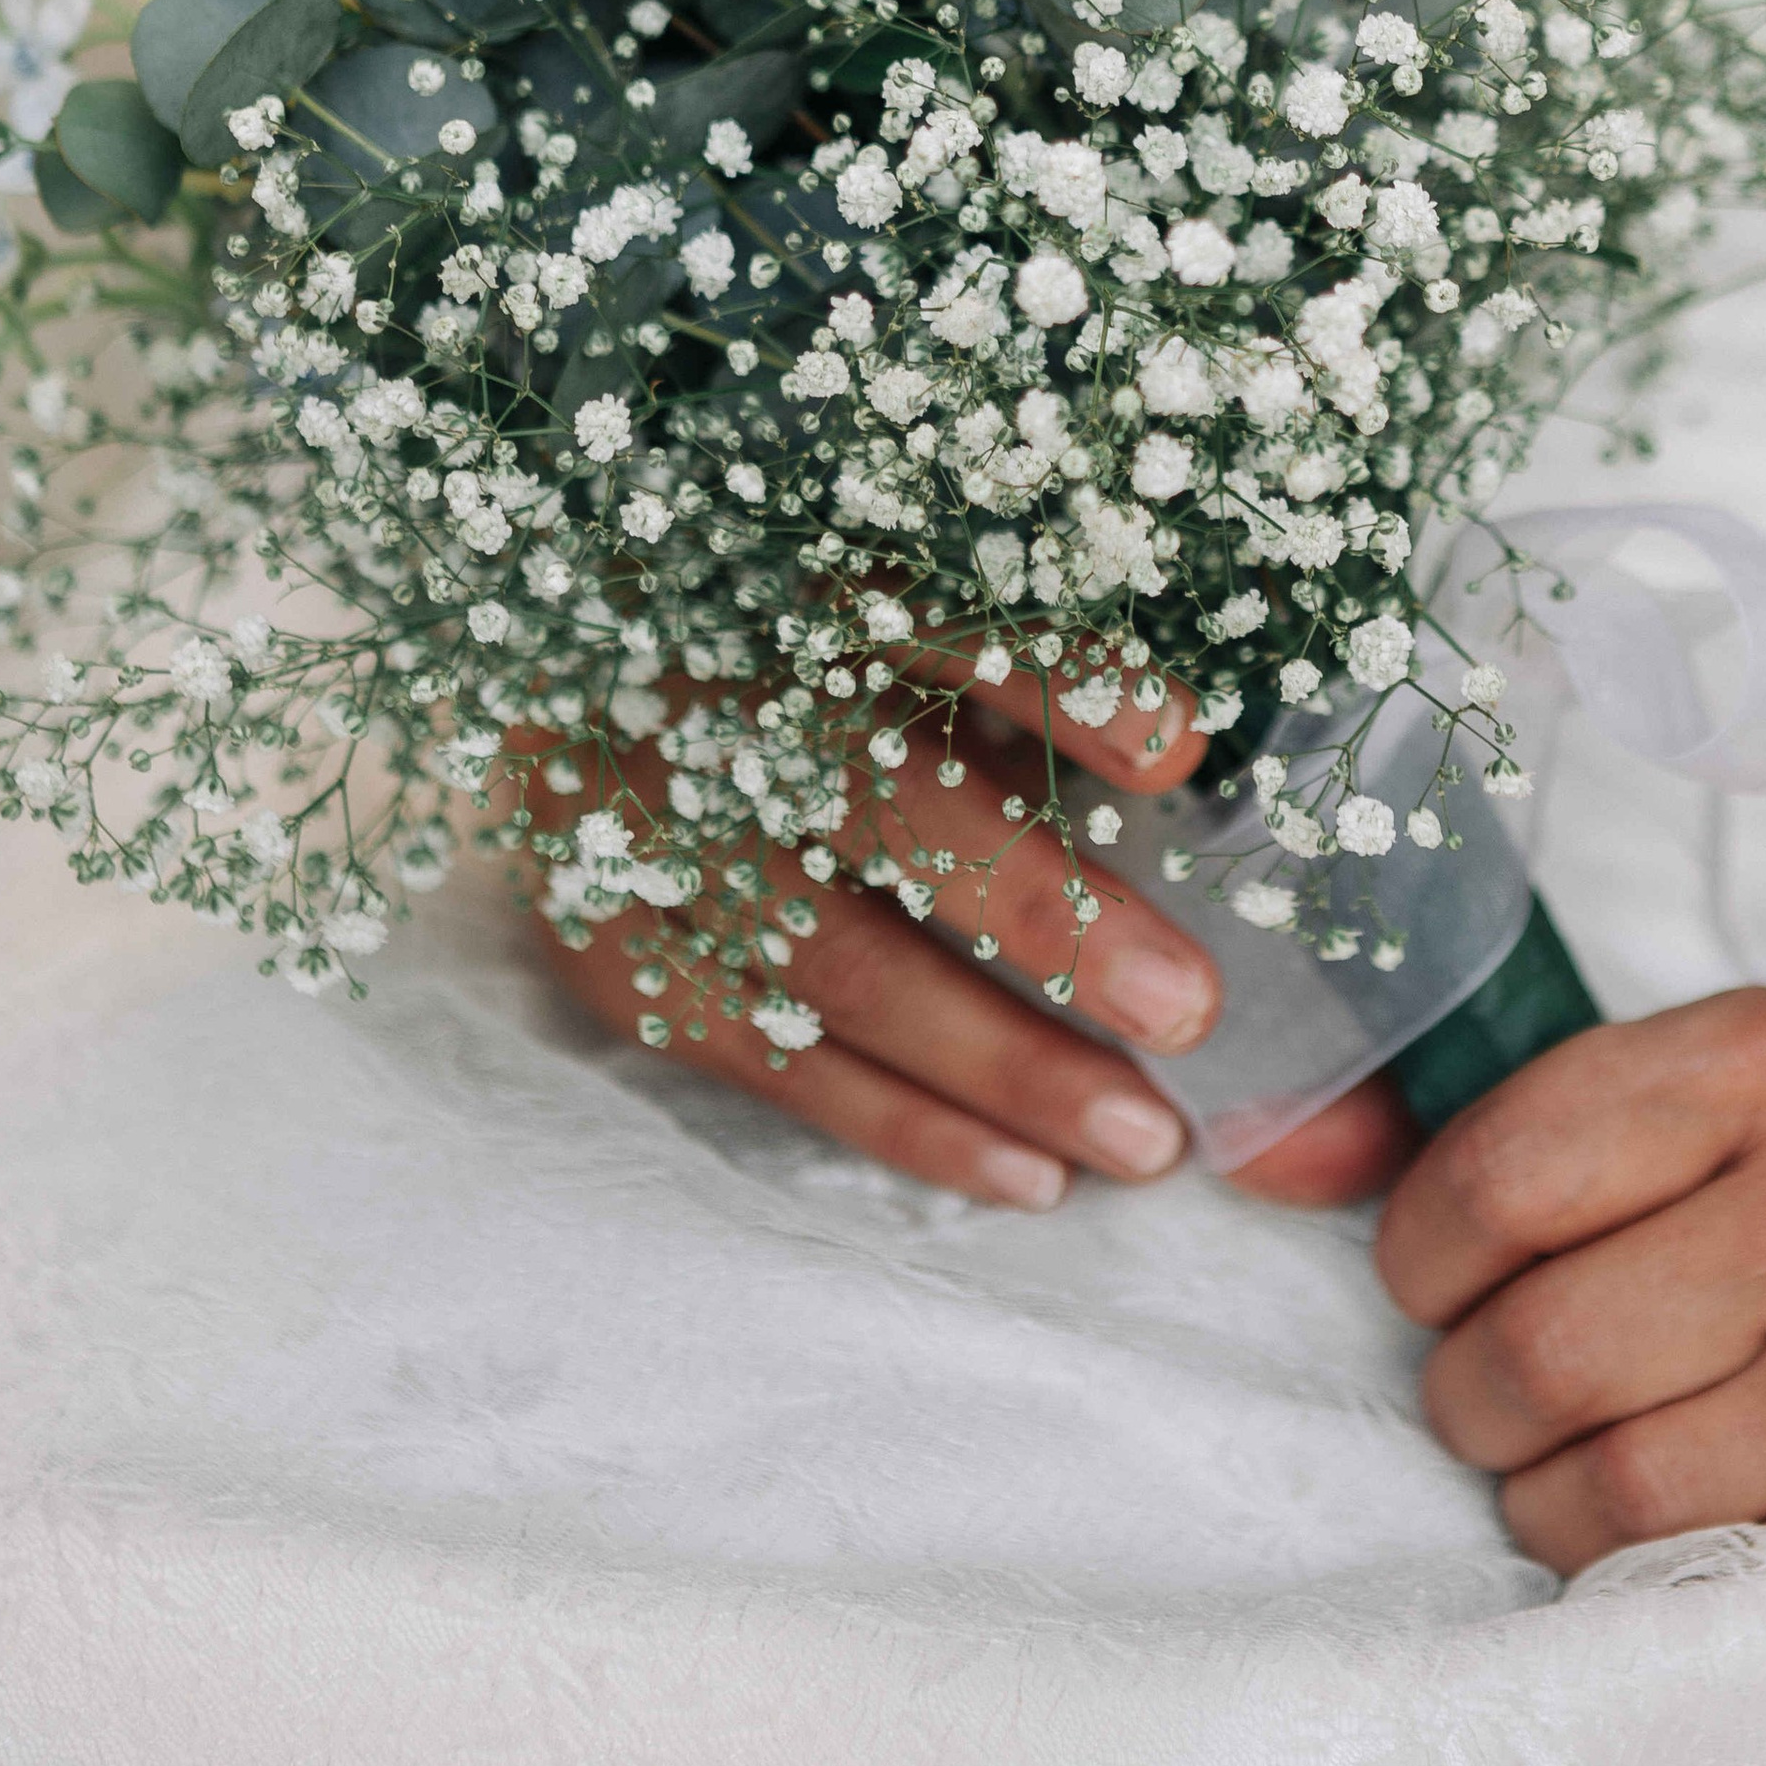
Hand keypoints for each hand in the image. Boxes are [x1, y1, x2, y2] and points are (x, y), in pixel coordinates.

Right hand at [533, 665, 1408, 1210]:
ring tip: (1143, 1138)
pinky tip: (1034, 1177)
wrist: (556, 675)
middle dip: (1040, 917)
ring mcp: (658, 838)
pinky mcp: (624, 953)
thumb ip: (1035, 671)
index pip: (940, 623)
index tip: (1180, 749)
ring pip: (838, 966)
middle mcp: (724, 706)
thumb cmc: (789, 644)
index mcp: (810, 588)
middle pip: (883, 808)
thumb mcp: (896, 608)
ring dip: (1000, 1064)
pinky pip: (780, 1060)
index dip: (1059, 684)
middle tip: (1184, 1007)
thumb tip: (1209, 763)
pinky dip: (911, 1125)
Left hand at [1375, 985, 1765, 1571]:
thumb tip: (1278, 1160)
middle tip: (1471, 1382)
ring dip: (1535, 1496)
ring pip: (1628, 1486)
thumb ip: (1513, 1115)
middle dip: (1464, 1392)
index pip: (1509, 1175)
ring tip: (1539, 1455)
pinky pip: (1721, 1563)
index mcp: (1757, 1058)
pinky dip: (1633, 1559)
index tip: (1422, 1275)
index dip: (1419, 1251)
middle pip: (1553, 1348)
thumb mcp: (1687, 1068)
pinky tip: (1628, 1501)